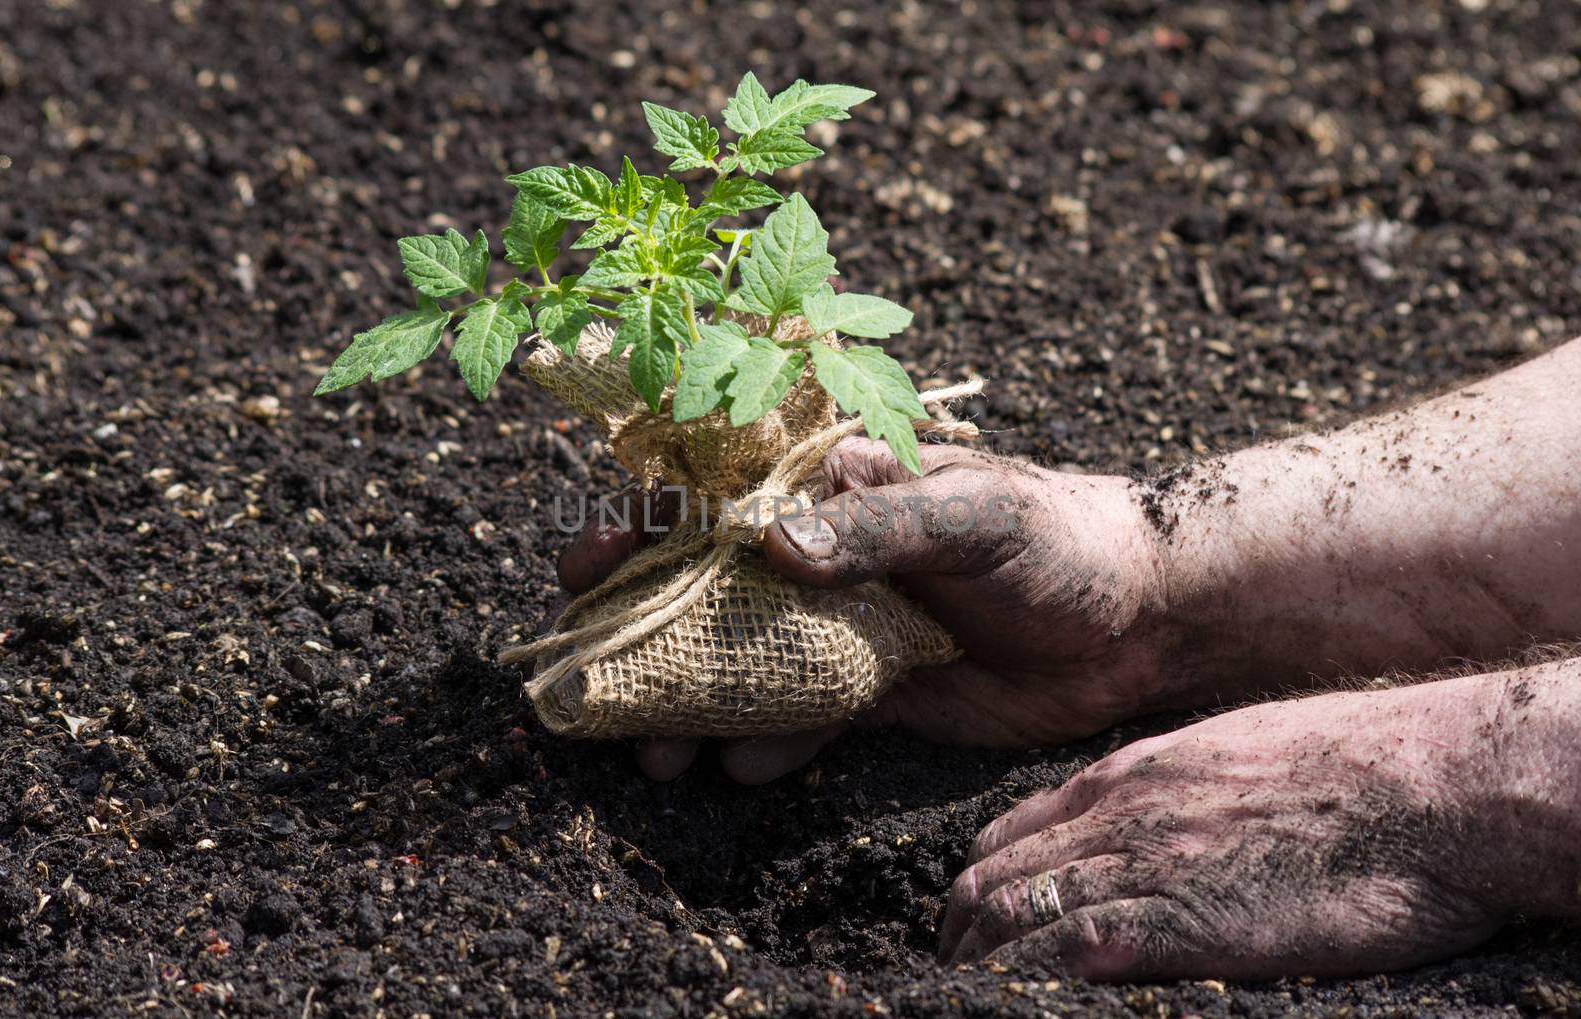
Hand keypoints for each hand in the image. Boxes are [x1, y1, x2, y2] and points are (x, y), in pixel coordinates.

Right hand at [556, 437, 1183, 782]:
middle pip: (710, 587)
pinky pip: (804, 715)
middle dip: (647, 632)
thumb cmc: (1059, 540)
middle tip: (593, 683)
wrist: (1139, 619)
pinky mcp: (876, 686)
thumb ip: (879, 528)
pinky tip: (739, 768)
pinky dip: (767, 741)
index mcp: (838, 490)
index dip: (643, 527)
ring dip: (694, 703)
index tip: (587, 566)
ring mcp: (845, 623)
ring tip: (657, 754)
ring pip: (747, 660)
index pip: (719, 496)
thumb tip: (772, 545)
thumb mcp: (976, 515)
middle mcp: (827, 555)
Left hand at [939, 669, 1578, 978]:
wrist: (1430, 782)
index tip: (973, 917)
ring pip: (1013, 914)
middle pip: (995, 876)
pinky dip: (1028, 977)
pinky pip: (1070, 951)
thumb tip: (1157, 824)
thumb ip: (1178, 788)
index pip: (1014, 829)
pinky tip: (1015, 999)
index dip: (982, 881)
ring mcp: (1144, 865)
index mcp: (1133, 774)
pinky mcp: (1180, 921)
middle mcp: (1118, 814)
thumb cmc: (1358, 765)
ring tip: (961, 994)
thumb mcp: (1239, 751)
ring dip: (978, 959)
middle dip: (960, 928)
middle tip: (951, 969)